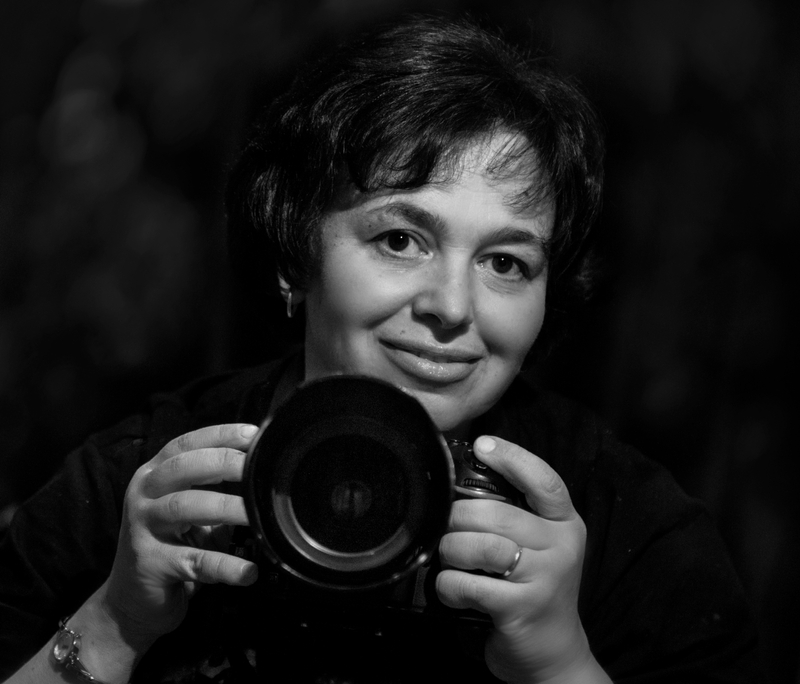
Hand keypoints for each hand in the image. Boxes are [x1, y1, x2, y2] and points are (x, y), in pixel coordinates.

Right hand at [101, 423, 259, 648]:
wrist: (131, 603)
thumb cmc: (171, 548)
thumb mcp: (192, 512)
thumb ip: (216, 490)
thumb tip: (263, 473)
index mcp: (155, 474)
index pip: (187, 444)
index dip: (220, 435)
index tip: (254, 434)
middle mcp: (144, 494)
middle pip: (183, 467)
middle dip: (224, 463)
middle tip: (257, 470)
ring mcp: (142, 527)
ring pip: (184, 507)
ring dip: (226, 507)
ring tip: (258, 515)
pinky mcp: (150, 564)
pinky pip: (193, 561)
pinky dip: (225, 565)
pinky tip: (248, 571)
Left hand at [436, 436, 597, 683]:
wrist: (554, 655)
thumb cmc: (535, 588)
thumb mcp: (541, 545)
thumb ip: (515, 512)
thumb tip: (464, 475)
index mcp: (565, 523)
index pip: (544, 480)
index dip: (512, 457)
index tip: (483, 444)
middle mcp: (561, 547)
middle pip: (495, 513)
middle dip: (456, 518)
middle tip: (446, 528)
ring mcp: (544, 579)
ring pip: (478, 545)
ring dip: (450, 551)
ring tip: (449, 559)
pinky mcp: (521, 609)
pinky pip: (467, 584)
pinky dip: (448, 585)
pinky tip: (453, 590)